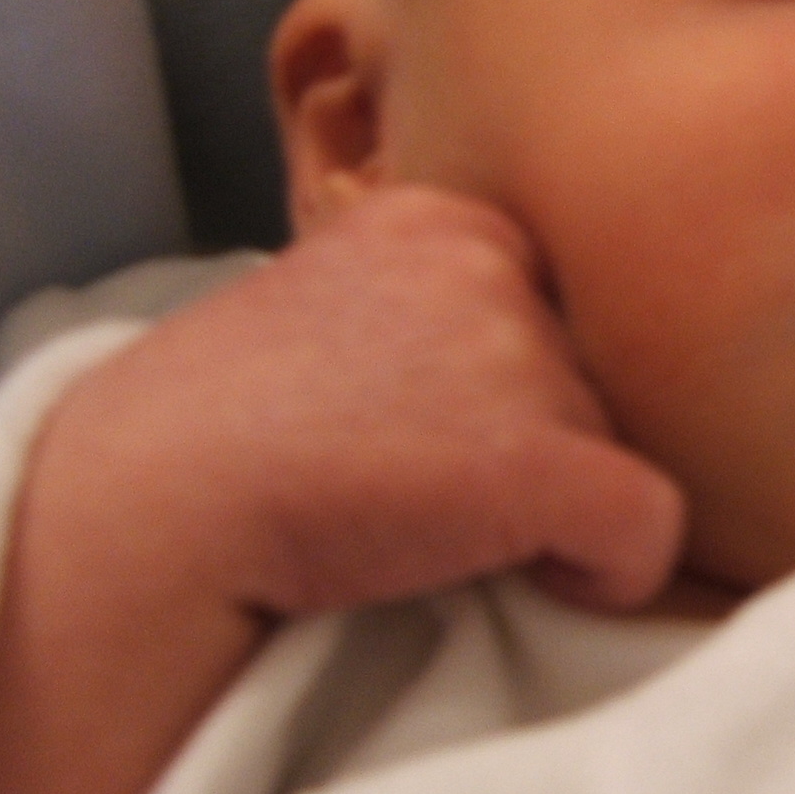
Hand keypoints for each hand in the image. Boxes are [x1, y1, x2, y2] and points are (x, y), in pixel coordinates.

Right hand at [0, 186, 683, 793]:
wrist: (145, 514)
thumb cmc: (226, 431)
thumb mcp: (334, 305)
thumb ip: (438, 305)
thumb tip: (552, 355)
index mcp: (443, 215)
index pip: (557, 300)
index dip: (516, 379)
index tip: (433, 430)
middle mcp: (492, 262)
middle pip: (592, 368)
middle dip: (536, 433)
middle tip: (425, 483)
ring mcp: (517, 353)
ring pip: (615, 442)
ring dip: (553, 498)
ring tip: (433, 522)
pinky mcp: (535, 456)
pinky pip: (649, 527)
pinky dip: (612, 572)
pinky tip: (535, 578)